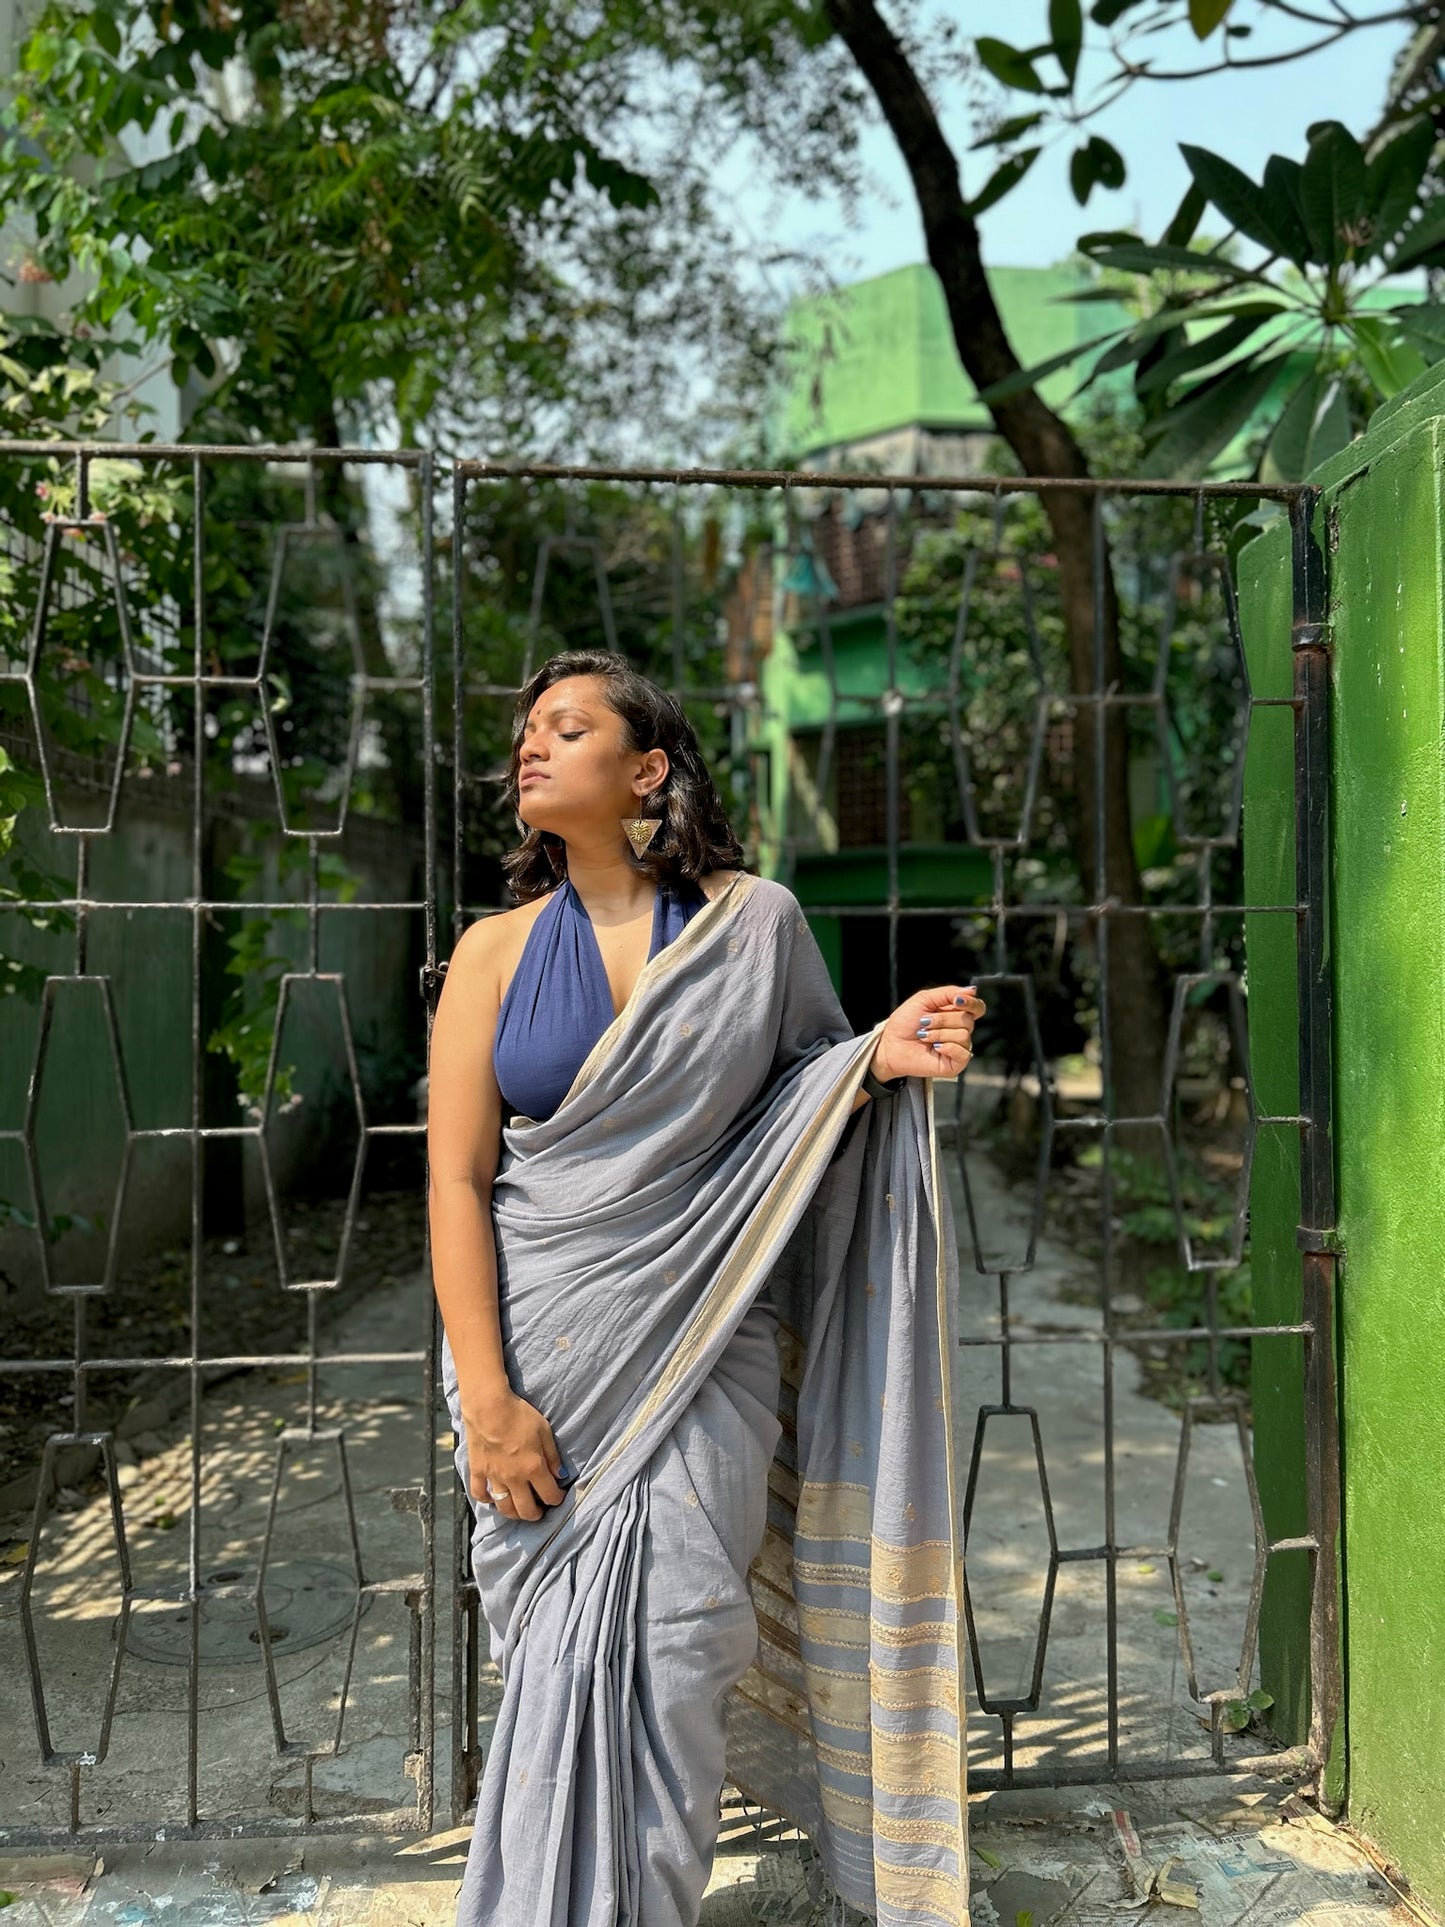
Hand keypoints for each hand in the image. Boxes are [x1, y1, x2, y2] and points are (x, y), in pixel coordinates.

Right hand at [458, 1384, 566, 1523]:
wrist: (488, 1407)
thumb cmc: (519, 1415)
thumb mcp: (544, 1431)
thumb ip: (553, 1456)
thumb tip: (561, 1476)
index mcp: (533, 1468)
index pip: (549, 1495)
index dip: (557, 1499)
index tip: (559, 1496)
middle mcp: (514, 1478)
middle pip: (526, 1509)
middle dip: (536, 1515)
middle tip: (540, 1511)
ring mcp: (494, 1477)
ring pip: (504, 1507)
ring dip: (514, 1513)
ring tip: (519, 1510)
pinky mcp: (477, 1471)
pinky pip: (480, 1494)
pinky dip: (487, 1500)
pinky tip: (493, 1498)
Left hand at [871, 984, 985, 1083]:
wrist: (891, 1044)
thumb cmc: (905, 1022)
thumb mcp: (924, 999)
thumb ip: (948, 993)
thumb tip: (972, 990)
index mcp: (956, 1014)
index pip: (977, 1008)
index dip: (971, 1003)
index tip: (956, 1001)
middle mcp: (960, 1030)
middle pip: (968, 1020)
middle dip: (943, 1019)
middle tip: (924, 1022)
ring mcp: (958, 1047)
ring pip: (964, 1035)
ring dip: (939, 1033)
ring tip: (924, 1036)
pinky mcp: (955, 1064)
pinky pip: (963, 1053)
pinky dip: (948, 1047)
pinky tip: (935, 1047)